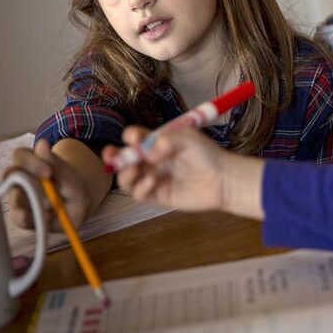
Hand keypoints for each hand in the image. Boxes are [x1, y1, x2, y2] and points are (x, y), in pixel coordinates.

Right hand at [6, 139, 94, 231]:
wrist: (76, 208)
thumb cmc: (72, 187)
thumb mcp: (70, 177)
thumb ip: (56, 163)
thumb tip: (42, 142)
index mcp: (30, 163)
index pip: (20, 156)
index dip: (31, 162)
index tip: (48, 172)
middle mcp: (18, 179)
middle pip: (8, 175)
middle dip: (25, 182)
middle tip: (45, 191)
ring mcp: (16, 198)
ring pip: (12, 198)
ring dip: (28, 203)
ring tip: (48, 209)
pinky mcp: (18, 216)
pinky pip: (18, 217)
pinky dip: (31, 218)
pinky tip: (46, 219)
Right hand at [103, 126, 229, 210]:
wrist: (222, 179)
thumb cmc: (206, 154)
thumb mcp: (187, 138)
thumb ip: (166, 141)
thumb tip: (147, 151)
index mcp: (156, 143)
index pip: (135, 138)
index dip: (131, 137)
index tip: (134, 138)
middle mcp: (151, 161)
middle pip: (124, 158)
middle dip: (113, 156)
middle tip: (110, 154)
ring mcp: (152, 178)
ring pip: (127, 178)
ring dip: (125, 173)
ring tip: (134, 170)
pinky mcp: (157, 196)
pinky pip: (139, 194)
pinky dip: (140, 187)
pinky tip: (152, 181)